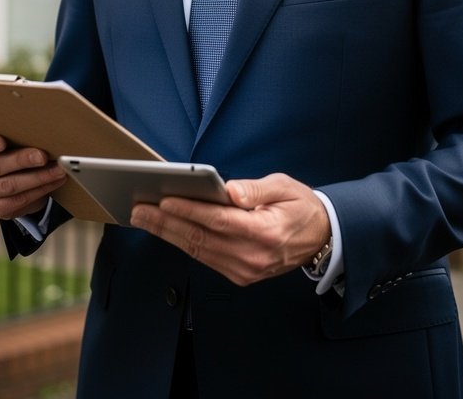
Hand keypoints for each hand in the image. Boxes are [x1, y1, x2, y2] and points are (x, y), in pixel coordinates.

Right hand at [0, 129, 67, 220]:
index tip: (2, 142)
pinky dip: (38, 192)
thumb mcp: (8, 134)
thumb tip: (43, 127)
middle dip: (22, 161)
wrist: (9, 172)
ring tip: (57, 170)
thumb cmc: (11, 144)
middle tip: (43, 156)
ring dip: (37, 178)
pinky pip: (16, 202)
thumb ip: (15, 130)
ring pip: (8, 186)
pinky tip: (53, 182)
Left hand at [130, 172, 330, 285]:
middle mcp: (252, 257)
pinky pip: (205, 258)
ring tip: (144, 218)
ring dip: (168, 234)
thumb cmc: (301, 207)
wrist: (321, 238)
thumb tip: (229, 189)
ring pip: (198, 251)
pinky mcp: (240, 275)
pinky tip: (167, 230)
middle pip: (200, 238)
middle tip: (140, 209)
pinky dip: (183, 243)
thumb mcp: (285, 187)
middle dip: (166, 222)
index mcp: (265, 232)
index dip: (189, 209)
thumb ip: (255, 189)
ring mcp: (245, 270)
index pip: (218, 220)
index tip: (164, 198)